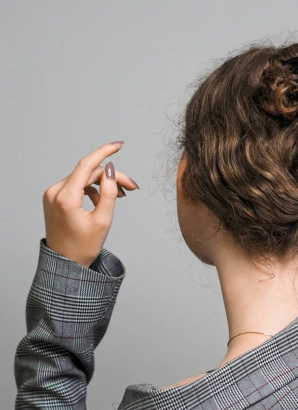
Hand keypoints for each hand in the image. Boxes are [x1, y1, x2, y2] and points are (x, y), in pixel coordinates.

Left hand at [42, 142, 138, 267]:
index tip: (119, 145)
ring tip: (121, 195)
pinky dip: (92, 189)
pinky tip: (103, 201)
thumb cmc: (83, 247)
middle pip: (88, 173)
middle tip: (132, 187)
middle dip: (112, 177)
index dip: (104, 152)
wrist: (65, 264)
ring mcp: (52, 194)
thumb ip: (109, 193)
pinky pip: (77, 185)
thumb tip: (110, 170)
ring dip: (103, 183)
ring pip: (84, 178)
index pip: (86, 165)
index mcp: (65, 198)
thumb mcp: (103, 221)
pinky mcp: (54, 198)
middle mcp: (55, 192)